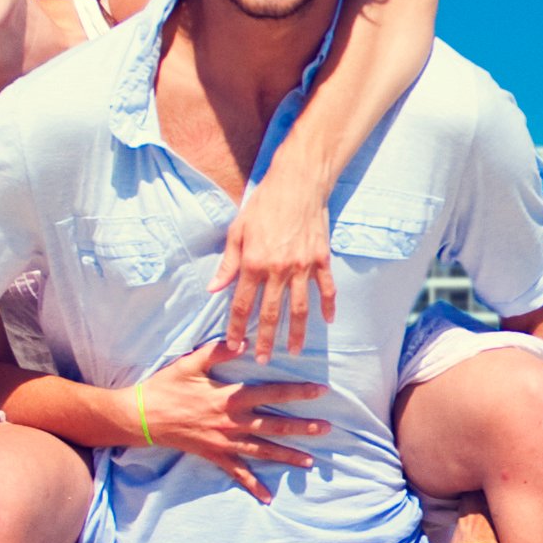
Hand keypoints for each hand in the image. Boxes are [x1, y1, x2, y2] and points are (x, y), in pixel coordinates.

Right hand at [131, 340, 329, 501]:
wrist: (141, 417)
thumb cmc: (166, 387)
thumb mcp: (191, 364)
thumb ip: (219, 352)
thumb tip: (245, 341)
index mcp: (229, 397)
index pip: (270, 393)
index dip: (296, 392)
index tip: (320, 392)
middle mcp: (231, 422)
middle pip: (274, 425)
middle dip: (302, 428)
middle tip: (327, 429)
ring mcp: (224, 442)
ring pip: (262, 451)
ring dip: (287, 456)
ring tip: (311, 462)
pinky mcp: (214, 456)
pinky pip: (237, 473)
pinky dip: (252, 486)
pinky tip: (268, 498)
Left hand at [213, 169, 335, 357]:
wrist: (298, 183)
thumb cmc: (264, 204)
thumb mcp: (238, 230)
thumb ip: (228, 263)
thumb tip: (215, 288)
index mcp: (254, 262)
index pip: (243, 304)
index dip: (237, 327)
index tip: (234, 344)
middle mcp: (278, 269)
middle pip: (270, 313)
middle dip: (265, 339)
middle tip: (262, 359)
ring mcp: (302, 266)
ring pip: (299, 308)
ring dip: (296, 333)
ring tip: (293, 352)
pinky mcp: (321, 259)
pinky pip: (326, 289)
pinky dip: (328, 306)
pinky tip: (327, 321)